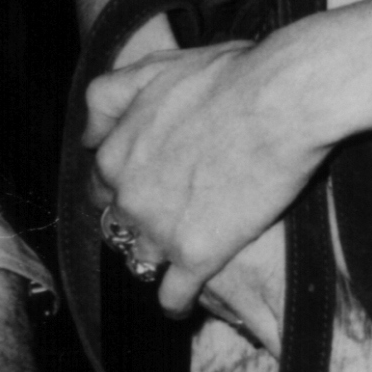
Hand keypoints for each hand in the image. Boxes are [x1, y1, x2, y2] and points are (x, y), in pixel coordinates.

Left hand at [83, 27, 331, 322]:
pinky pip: (172, 296)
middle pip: (120, 228)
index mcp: (116, 153)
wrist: (281, 100)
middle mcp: (129, 196)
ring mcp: (160, 230)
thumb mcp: (155, 68)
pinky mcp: (197, 256)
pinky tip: (185, 303)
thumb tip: (89, 134)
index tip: (146, 193)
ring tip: (181, 261)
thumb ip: (111, 98)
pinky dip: (176, 302)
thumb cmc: (229, 77)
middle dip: (139, 228)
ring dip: (158, 262)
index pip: (101, 188)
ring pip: (142, 262)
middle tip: (168, 225)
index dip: (124, 191)